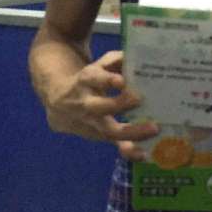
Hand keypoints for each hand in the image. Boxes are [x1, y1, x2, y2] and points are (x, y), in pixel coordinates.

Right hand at [41, 50, 157, 160]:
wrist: (57, 100)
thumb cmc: (89, 80)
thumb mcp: (98, 66)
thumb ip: (117, 61)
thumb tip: (140, 57)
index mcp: (87, 80)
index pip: (95, 79)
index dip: (106, 80)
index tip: (121, 81)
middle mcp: (86, 103)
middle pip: (101, 107)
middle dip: (120, 104)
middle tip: (140, 99)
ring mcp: (91, 122)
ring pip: (108, 130)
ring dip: (131, 131)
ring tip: (153, 129)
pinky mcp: (98, 135)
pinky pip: (113, 144)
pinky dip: (128, 150)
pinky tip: (144, 154)